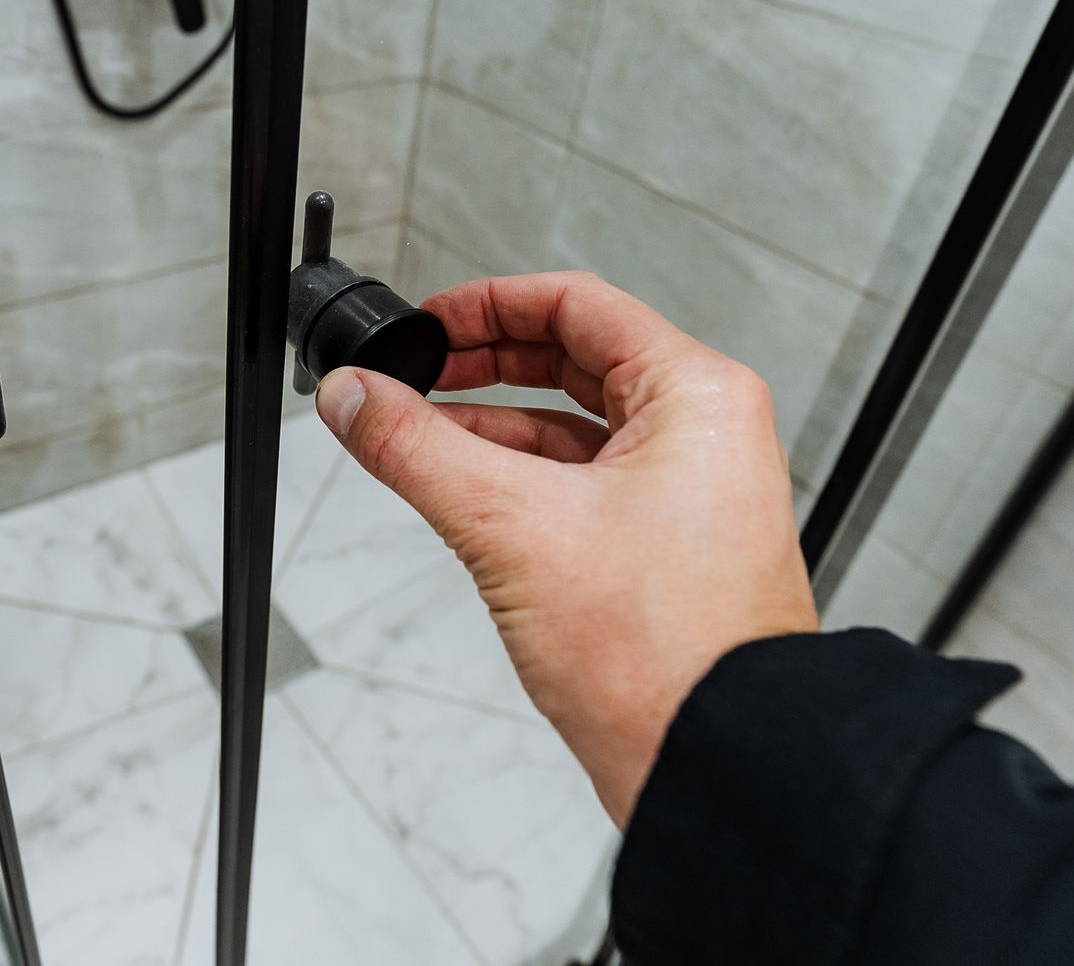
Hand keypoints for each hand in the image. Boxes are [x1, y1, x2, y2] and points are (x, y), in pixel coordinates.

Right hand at [314, 271, 817, 827]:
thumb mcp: (511, 526)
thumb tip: (355, 398)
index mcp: (697, 397)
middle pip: (576, 360)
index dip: (489, 305)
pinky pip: (579, 489)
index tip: (427, 324)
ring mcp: (688, 497)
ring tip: (413, 436)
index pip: (579, 305)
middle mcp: (704, 436)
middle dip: (483, 366)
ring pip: (572, 430)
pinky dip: (517, 483)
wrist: (718, 767)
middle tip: (412, 374)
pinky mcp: (664, 552)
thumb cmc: (668, 655)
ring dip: (491, 428)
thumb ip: (417, 449)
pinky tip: (461, 497)